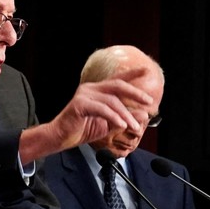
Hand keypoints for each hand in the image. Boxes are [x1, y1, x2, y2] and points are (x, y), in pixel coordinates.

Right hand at [20, 68, 153, 161]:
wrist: (60, 138)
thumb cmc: (82, 130)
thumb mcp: (109, 125)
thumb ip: (125, 118)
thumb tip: (144, 114)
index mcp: (97, 91)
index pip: (117, 80)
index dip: (132, 74)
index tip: (146, 70)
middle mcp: (90, 88)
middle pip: (117, 85)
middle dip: (135, 93)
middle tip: (149, 101)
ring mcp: (84, 95)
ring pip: (112, 101)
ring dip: (126, 114)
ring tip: (134, 126)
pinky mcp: (79, 104)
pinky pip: (102, 109)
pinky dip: (114, 117)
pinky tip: (122, 125)